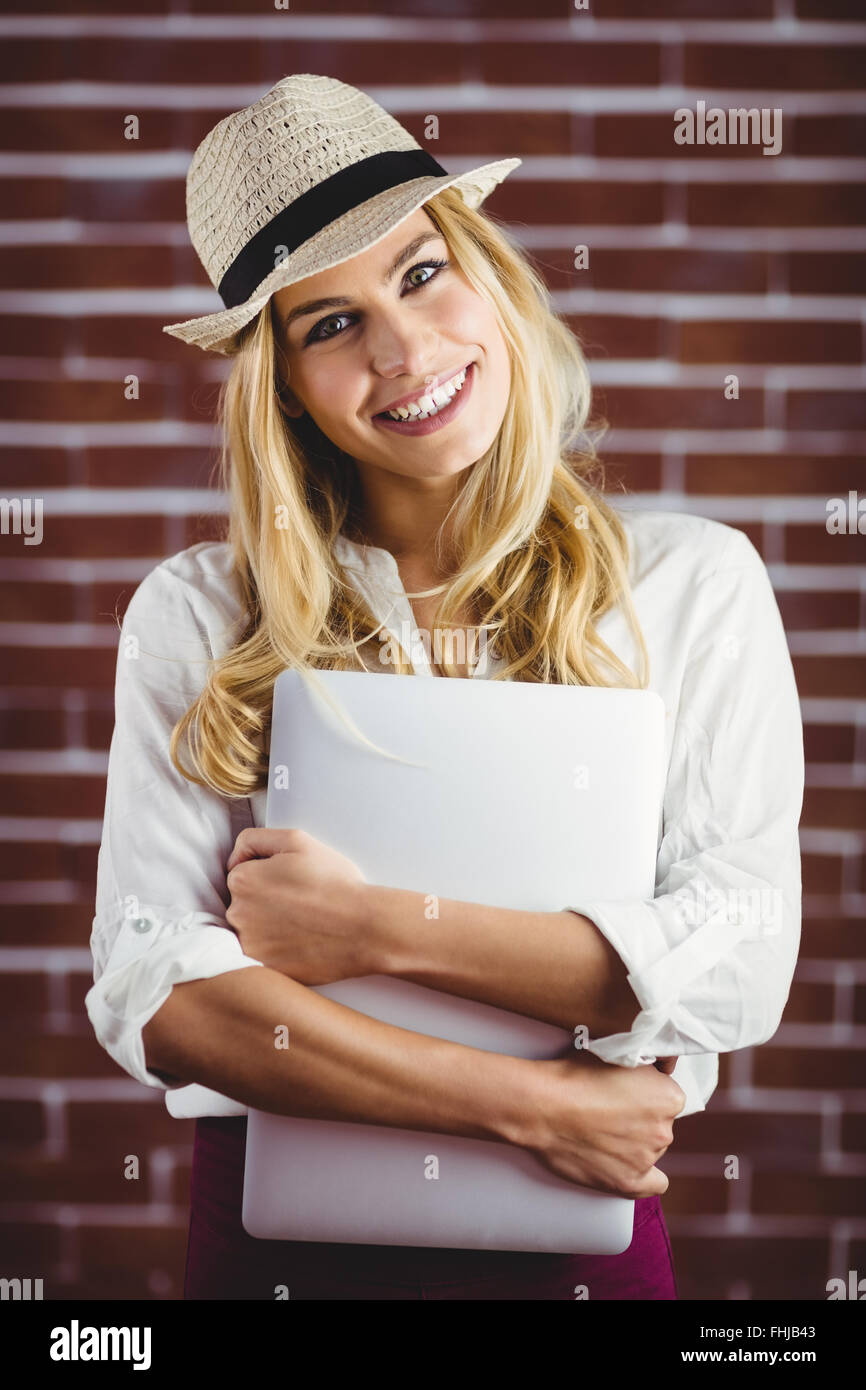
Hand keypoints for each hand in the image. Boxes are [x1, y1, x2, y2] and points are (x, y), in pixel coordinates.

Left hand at [224, 827, 374, 984]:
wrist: (363, 928)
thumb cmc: (334, 882)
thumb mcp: (296, 841)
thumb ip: (254, 839)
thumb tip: (234, 859)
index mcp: (242, 880)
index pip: (241, 873)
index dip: (269, 874)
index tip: (293, 881)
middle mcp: (238, 913)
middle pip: (243, 903)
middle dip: (266, 901)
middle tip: (301, 902)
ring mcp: (249, 944)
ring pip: (252, 929)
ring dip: (270, 925)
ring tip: (303, 922)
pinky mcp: (263, 968)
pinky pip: (262, 954)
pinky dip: (277, 948)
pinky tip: (300, 941)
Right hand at [520, 1049, 685, 1197]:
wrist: (544, 1105)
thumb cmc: (575, 1076)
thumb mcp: (618, 1053)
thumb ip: (647, 1066)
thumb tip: (659, 1070)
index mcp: (669, 1097)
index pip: (669, 1097)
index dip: (647, 1093)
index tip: (628, 1093)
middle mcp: (664, 1130)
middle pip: (660, 1124)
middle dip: (640, 1118)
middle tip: (611, 1110)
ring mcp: (647, 1158)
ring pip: (650, 1149)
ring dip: (634, 1142)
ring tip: (602, 1132)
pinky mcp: (628, 1182)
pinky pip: (654, 1184)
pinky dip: (645, 1177)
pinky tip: (631, 1166)